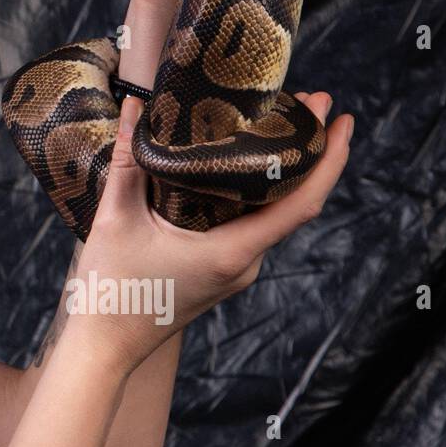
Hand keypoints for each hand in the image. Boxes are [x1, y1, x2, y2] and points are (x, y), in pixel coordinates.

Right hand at [64, 89, 352, 376]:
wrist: (105, 345)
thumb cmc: (112, 290)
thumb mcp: (115, 219)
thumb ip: (128, 162)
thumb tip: (134, 107)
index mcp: (231, 252)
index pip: (302, 204)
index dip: (329, 160)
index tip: (340, 121)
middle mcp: (245, 262)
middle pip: (294, 202)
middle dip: (309, 150)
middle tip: (310, 101)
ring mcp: (236, 268)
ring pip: (274, 213)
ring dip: (284, 169)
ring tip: (280, 122)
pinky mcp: (222, 269)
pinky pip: (252, 224)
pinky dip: (259, 190)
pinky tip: (243, 163)